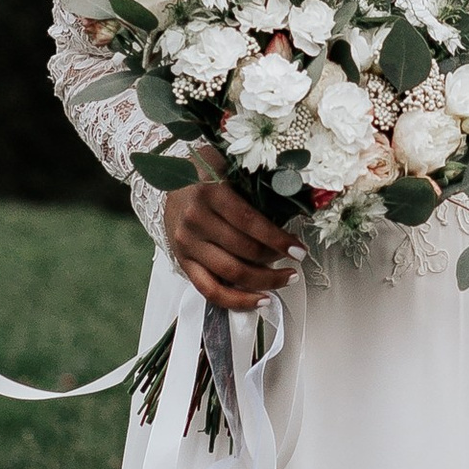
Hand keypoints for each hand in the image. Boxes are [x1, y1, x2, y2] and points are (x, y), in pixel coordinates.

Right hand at [164, 167, 301, 313]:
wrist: (169, 181)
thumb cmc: (207, 174)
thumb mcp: (231, 168)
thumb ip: (256, 188)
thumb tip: (294, 210)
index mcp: (210, 193)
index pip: (249, 222)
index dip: (277, 239)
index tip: (299, 250)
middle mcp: (195, 220)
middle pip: (244, 250)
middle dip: (276, 259)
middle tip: (295, 260)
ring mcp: (187, 244)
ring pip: (231, 273)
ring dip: (264, 281)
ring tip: (286, 278)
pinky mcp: (183, 261)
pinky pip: (210, 290)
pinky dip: (237, 300)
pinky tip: (260, 299)